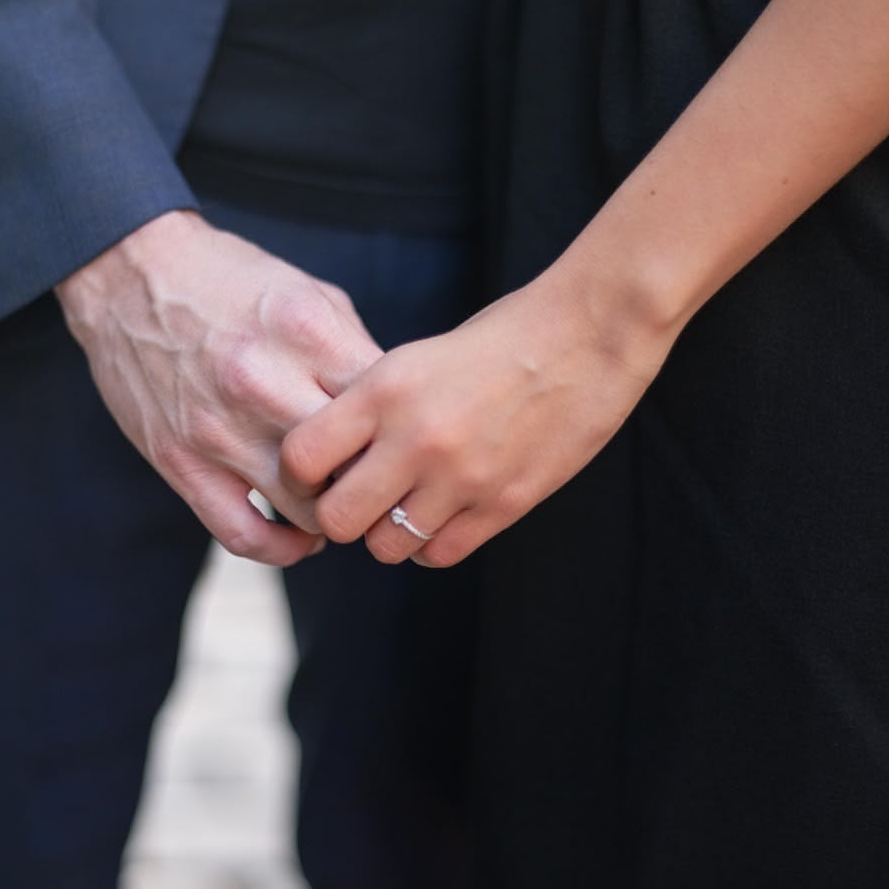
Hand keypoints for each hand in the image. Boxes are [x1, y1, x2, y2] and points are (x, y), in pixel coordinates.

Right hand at [56, 209, 382, 565]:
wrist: (130, 274)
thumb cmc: (231, 282)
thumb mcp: (310, 294)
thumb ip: (355, 353)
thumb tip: (400, 412)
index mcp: (306, 333)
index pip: (386, 407)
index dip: (407, 432)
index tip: (410, 440)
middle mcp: (263, 383)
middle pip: (354, 464)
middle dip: (379, 478)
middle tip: (387, 480)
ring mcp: (218, 429)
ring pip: (308, 510)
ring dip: (336, 515)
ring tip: (347, 502)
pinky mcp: (180, 463)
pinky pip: (244, 535)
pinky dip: (284, 548)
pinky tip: (301, 535)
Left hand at [279, 269, 673, 566]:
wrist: (587, 335)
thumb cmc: (499, 339)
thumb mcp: (416, 359)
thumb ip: (370, 408)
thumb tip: (331, 460)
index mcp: (385, 390)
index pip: (301, 458)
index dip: (300, 475)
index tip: (318, 472)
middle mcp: (416, 437)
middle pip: (337, 518)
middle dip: (342, 514)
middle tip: (361, 498)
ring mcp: (461, 477)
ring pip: (385, 546)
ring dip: (389, 532)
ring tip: (408, 504)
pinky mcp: (503, 504)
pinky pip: (438, 554)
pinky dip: (431, 543)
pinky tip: (443, 515)